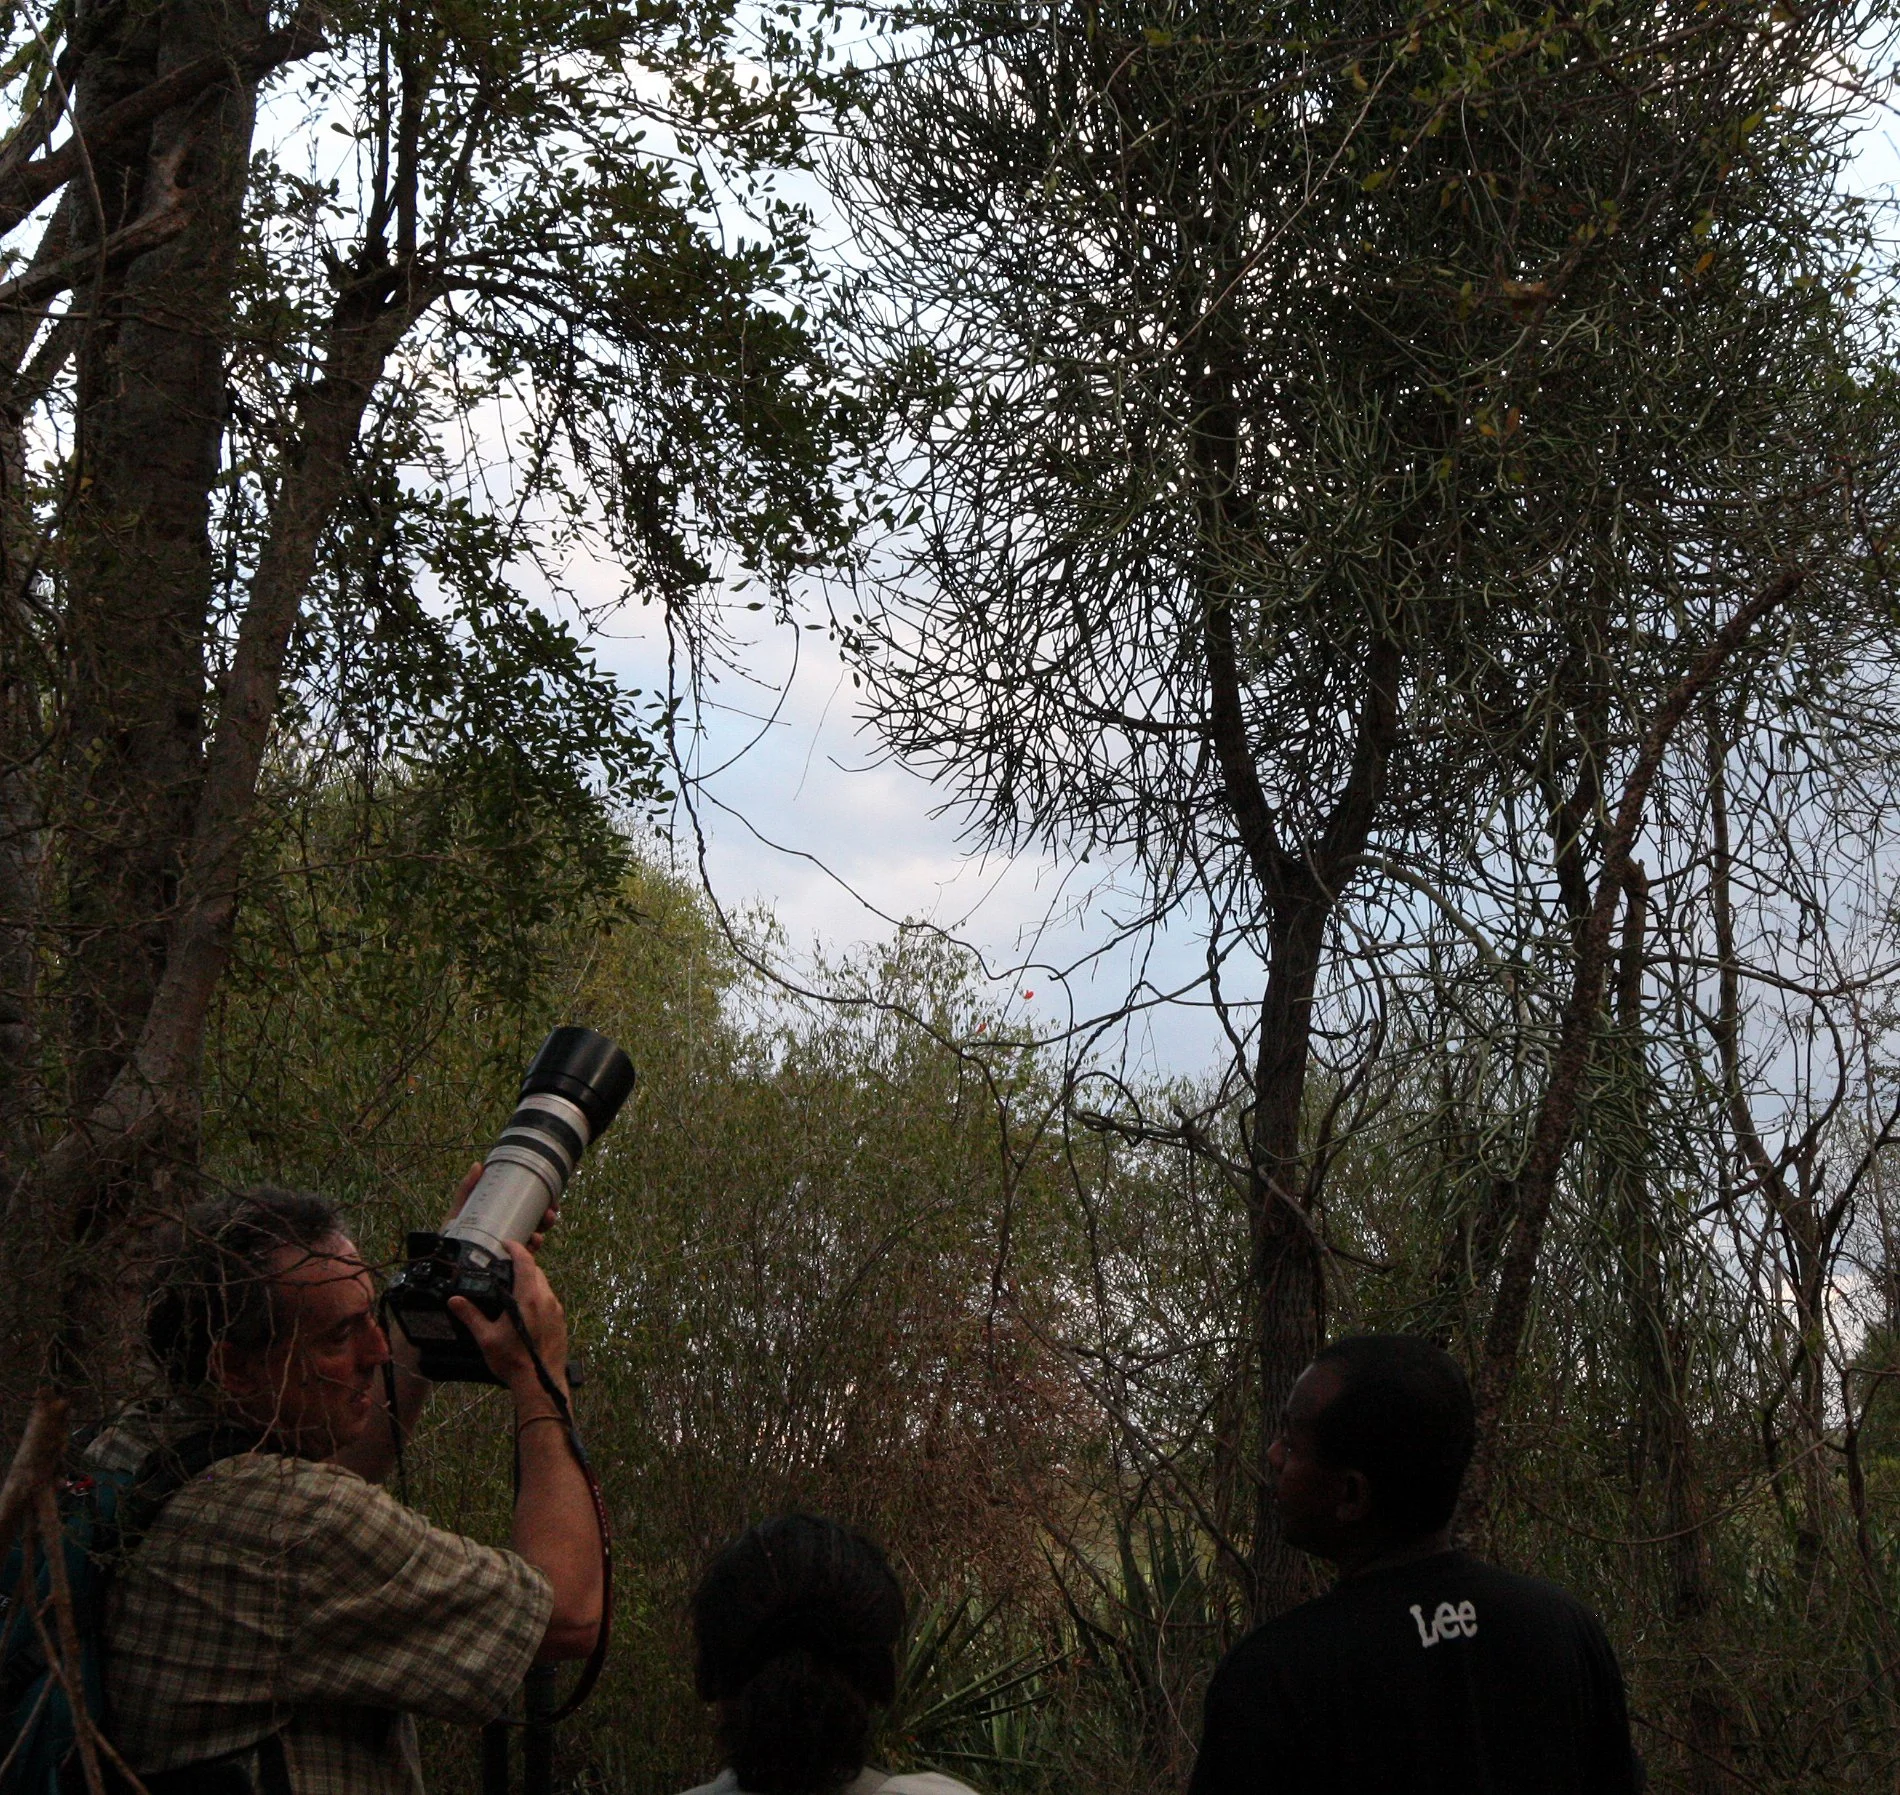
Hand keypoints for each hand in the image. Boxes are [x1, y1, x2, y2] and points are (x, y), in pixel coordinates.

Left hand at [444, 1160, 560, 1254]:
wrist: (441, 1261)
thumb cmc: (450, 1234)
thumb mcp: (460, 1208)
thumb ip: (466, 1188)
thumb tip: (478, 1165)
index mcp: (503, 1218)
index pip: (529, 1209)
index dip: (544, 1203)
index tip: (552, 1198)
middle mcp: (509, 1234)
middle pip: (536, 1224)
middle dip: (547, 1218)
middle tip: (550, 1212)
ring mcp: (508, 1250)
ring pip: (533, 1240)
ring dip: (542, 1234)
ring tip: (540, 1232)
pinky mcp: (505, 1264)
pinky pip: (523, 1260)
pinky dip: (530, 1252)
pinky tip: (531, 1245)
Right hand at [448, 1242, 569, 1397]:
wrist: (540, 1383)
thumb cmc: (512, 1360)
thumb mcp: (486, 1338)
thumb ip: (470, 1316)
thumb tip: (454, 1300)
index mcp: (528, 1298)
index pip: (526, 1262)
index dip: (516, 1249)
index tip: (506, 1244)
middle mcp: (546, 1299)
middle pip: (536, 1272)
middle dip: (522, 1265)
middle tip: (505, 1268)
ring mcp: (556, 1310)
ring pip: (544, 1286)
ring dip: (531, 1282)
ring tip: (513, 1289)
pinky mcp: (561, 1321)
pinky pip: (549, 1300)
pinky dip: (538, 1297)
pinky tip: (525, 1310)